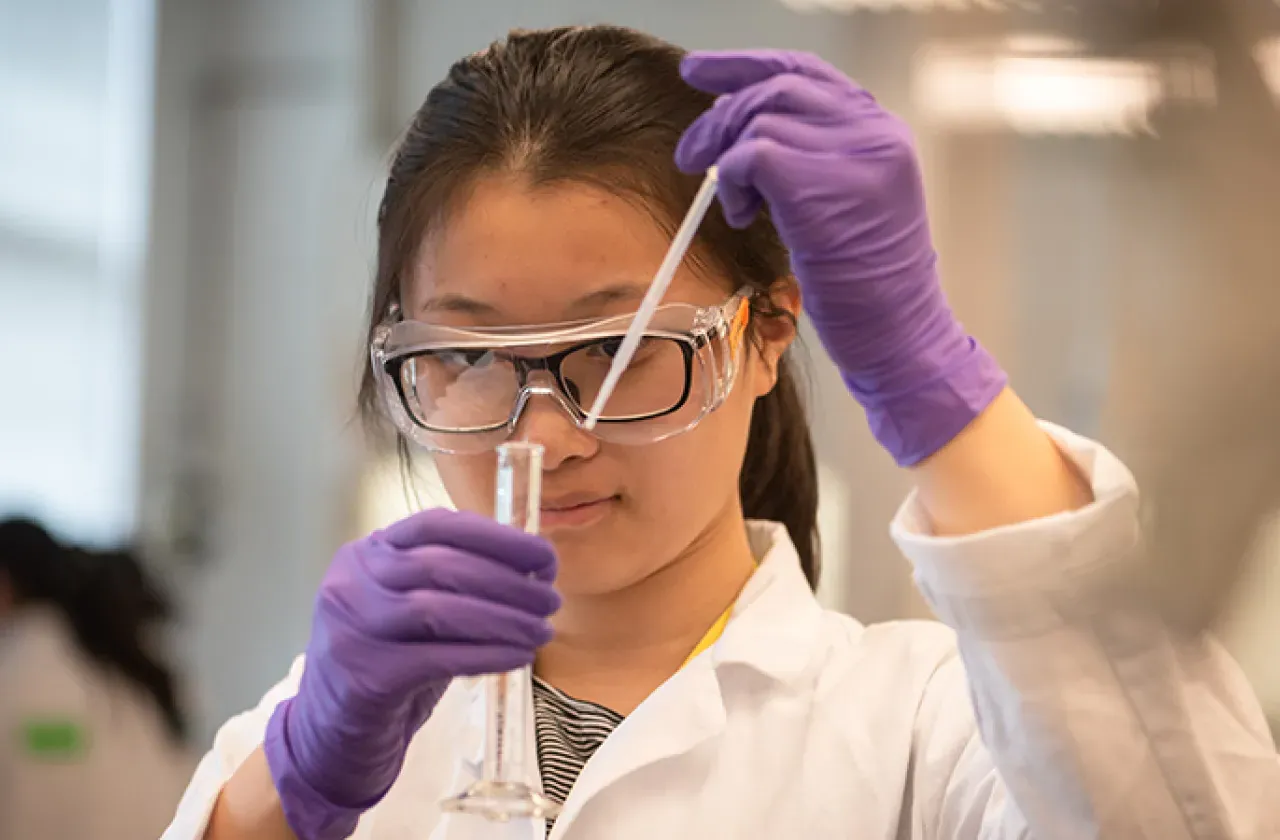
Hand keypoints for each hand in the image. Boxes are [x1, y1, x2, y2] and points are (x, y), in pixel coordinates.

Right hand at [262, 508, 559, 839]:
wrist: (332, 734)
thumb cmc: (386, 663)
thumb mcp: (410, 609)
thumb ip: (454, 581)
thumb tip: (532, 568)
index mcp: (367, 553)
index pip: (436, 524)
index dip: (497, 536)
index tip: (544, 555)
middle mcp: (352, 582)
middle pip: (442, 565)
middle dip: (508, 580)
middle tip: (551, 598)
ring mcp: (353, 628)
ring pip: (441, 609)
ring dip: (504, 618)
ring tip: (543, 629)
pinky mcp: (366, 675)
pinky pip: (439, 657)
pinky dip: (487, 655)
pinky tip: (519, 657)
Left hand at [675, 50, 1006, 465]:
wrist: (900, 335)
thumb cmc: (866, 285)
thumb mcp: (850, 204)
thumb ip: (814, 157)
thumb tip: (743, 129)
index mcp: (881, 131)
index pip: (806, 72)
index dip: (746, 65)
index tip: (700, 71)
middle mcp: (874, 132)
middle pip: (777, 86)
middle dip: (721, 113)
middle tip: (691, 153)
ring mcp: (854, 156)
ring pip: (760, 117)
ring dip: (726, 155)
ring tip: (733, 203)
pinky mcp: (823, 186)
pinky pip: (753, 155)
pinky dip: (733, 181)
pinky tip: (742, 215)